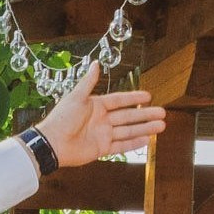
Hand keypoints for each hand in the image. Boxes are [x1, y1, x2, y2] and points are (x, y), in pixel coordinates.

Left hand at [36, 64, 167, 167]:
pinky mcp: (101, 149)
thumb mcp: (76, 97)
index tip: (148, 96)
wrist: (51, 144)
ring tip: (161, 125)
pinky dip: (134, 143)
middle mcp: (101, 120)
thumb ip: (88, 82)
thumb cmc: (61, 119)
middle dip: (145, 114)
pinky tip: (147, 139)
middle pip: (128, 116)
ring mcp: (102, 135)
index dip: (134, 98)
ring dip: (144, 128)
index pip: (119, 100)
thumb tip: (95, 64)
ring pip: (128, 131)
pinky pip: (121, 146)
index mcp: (96, 106)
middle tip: (162, 112)